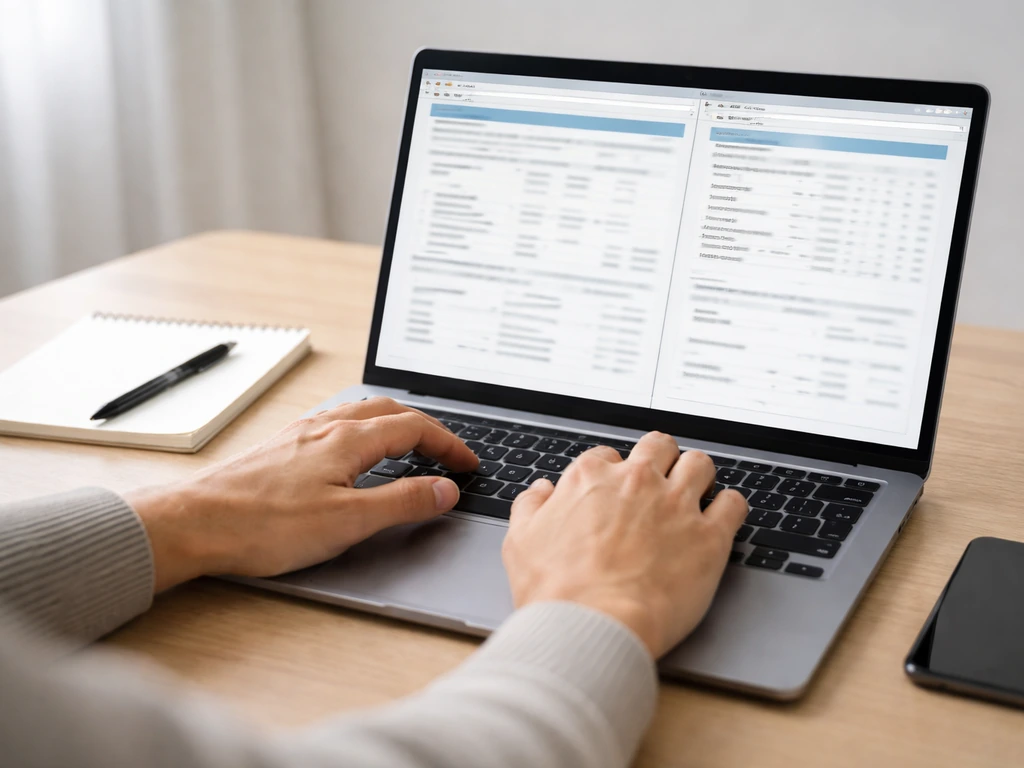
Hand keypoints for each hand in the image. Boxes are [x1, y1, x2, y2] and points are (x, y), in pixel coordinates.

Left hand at [126, 397, 478, 591]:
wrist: (193, 523)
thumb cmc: (262, 525)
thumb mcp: (347, 521)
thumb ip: (402, 502)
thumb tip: (445, 489)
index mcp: (347, 439)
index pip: (415, 427)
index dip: (449, 444)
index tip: (468, 464)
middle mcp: (324, 427)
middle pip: (390, 410)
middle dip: (427, 428)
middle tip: (447, 452)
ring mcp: (300, 434)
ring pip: (360, 413)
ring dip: (395, 423)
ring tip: (410, 444)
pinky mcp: (281, 447)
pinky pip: (335, 423)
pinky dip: (364, 429)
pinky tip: (354, 450)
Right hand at [502, 432, 747, 658]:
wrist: (592, 627)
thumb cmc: (555, 591)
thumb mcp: (520, 542)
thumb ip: (530, 507)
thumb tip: (541, 491)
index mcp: (591, 478)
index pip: (607, 455)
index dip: (612, 473)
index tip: (615, 491)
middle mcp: (637, 481)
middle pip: (659, 446)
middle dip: (661, 459)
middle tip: (660, 482)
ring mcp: (676, 506)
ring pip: (700, 464)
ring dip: (698, 475)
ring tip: (695, 494)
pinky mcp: (709, 537)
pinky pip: (733, 504)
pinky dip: (729, 507)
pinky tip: (721, 519)